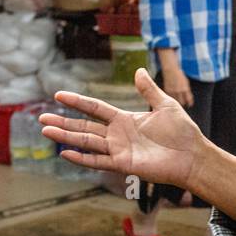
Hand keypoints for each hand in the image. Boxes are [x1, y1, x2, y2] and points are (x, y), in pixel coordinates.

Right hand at [39, 68, 205, 188]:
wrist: (193, 155)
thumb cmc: (182, 132)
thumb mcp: (166, 105)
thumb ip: (149, 90)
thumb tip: (139, 70)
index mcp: (125, 119)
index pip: (95, 108)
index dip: (77, 102)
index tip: (58, 95)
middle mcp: (118, 135)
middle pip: (84, 127)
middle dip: (63, 122)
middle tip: (41, 119)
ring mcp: (119, 150)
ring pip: (86, 142)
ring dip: (66, 137)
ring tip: (46, 130)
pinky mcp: (123, 164)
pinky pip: (98, 161)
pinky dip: (82, 158)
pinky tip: (65, 153)